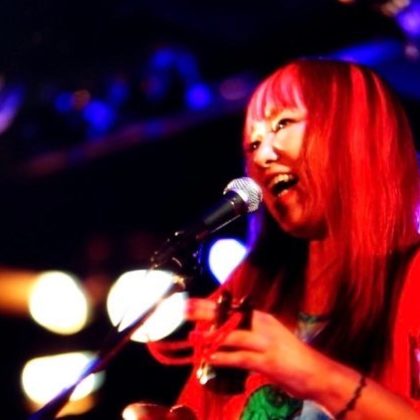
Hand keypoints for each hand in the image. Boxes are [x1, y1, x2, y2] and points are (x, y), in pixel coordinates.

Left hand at [186, 298, 328, 399]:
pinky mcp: (268, 361)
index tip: (189, 302)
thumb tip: (222, 335)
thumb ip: (247, 335)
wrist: (316, 372)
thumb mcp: (267, 338)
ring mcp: (265, 343)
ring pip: (234, 336)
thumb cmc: (289, 355)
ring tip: (193, 337)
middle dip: (204, 312)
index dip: (207, 305)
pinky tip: (211, 358)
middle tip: (183, 308)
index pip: (229, 308)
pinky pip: (242, 358)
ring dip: (211, 336)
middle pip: (228, 316)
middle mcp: (261, 325)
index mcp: (260, 318)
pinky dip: (225, 357)